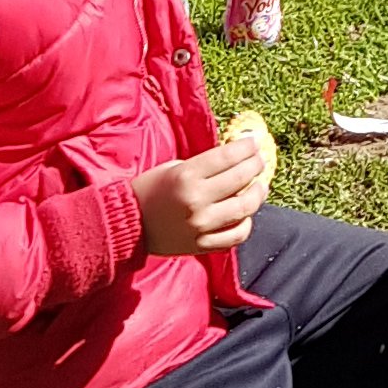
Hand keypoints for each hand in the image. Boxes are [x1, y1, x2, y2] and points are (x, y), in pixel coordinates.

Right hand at [136, 120, 272, 259]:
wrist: (128, 223)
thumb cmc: (151, 189)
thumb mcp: (174, 167)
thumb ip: (205, 164)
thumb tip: (237, 157)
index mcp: (186, 176)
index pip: (228, 156)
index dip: (247, 147)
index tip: (254, 143)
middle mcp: (196, 200)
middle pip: (241, 178)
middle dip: (256, 165)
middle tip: (259, 160)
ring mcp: (201, 225)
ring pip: (245, 208)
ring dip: (258, 193)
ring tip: (259, 185)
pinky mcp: (202, 244)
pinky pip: (236, 235)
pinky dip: (246, 223)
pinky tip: (245, 214)